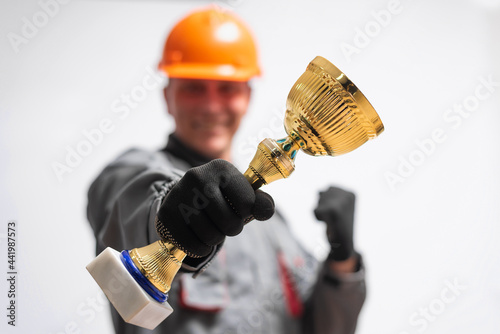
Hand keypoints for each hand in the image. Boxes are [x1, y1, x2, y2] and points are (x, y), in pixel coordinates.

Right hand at [156, 159, 274, 256]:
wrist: (183, 199)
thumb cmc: (220, 198)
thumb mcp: (242, 195)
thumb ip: (260, 203)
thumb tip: (265, 210)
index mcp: (221, 167)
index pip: (247, 203)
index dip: (246, 213)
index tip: (238, 209)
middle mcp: (198, 176)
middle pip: (229, 222)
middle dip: (232, 228)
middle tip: (225, 223)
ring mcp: (179, 194)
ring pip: (210, 235)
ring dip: (215, 239)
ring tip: (211, 228)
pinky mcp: (166, 214)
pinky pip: (191, 245)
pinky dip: (200, 249)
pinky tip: (198, 239)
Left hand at [314, 186, 355, 260]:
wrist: (343, 245)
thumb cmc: (338, 225)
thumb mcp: (337, 205)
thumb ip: (328, 194)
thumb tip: (319, 191)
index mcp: (351, 194)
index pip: (330, 188)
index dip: (328, 201)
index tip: (337, 212)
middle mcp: (348, 196)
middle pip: (322, 193)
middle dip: (323, 205)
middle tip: (333, 217)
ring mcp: (341, 203)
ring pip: (319, 200)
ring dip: (320, 211)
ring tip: (331, 220)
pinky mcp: (333, 212)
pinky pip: (315, 210)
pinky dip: (317, 217)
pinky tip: (327, 224)